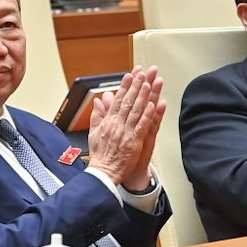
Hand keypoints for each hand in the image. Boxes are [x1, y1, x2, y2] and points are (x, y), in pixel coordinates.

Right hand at [86, 68, 166, 189]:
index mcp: (108, 121)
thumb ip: (97, 115)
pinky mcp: (135, 142)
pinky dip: (148, 115)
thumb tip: (98, 101)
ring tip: (149, 83)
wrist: (103, 173)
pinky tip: (153, 105)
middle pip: (128, 101)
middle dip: (136, 85)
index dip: (125, 86)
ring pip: (136, 111)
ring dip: (144, 96)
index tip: (130, 74)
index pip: (118, 99)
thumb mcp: (93, 132)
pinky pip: (142, 126)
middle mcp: (117, 124)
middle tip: (143, 73)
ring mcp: (126, 132)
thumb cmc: (100, 155)